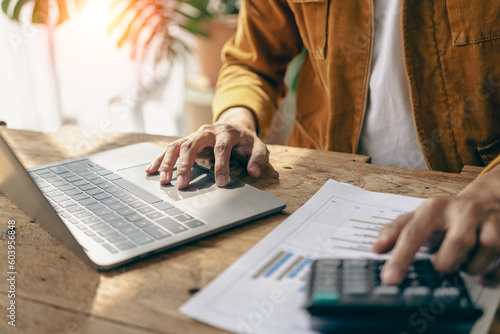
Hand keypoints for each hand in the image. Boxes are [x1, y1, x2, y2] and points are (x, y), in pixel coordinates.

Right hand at [145, 107, 269, 188]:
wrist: (235, 126)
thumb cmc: (245, 141)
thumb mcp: (259, 146)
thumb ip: (259, 158)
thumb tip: (254, 172)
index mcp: (226, 132)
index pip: (222, 149)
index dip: (221, 166)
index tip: (221, 183)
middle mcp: (207, 131)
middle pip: (192, 144)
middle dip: (185, 165)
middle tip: (181, 185)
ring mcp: (194, 135)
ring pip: (177, 145)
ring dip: (168, 163)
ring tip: (163, 181)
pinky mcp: (186, 140)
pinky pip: (170, 148)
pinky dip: (160, 158)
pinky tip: (150, 170)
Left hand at [373, 164, 499, 284]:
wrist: (490, 199)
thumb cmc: (448, 215)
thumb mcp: (421, 217)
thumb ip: (397, 231)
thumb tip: (376, 248)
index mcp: (434, 208)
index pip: (413, 233)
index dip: (400, 258)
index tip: (390, 279)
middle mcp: (462, 210)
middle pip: (452, 250)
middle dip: (446, 264)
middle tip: (443, 261)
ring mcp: (489, 221)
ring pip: (477, 261)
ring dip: (469, 268)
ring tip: (465, 257)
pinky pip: (497, 268)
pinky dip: (489, 274)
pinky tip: (483, 265)